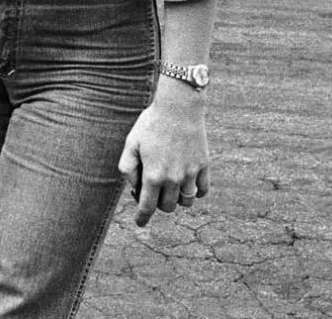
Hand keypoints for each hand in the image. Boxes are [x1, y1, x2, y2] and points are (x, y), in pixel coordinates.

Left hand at [118, 89, 208, 226]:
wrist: (178, 107)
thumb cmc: (151, 124)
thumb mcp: (131, 142)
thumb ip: (128, 168)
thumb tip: (134, 188)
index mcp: (153, 175)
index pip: (147, 206)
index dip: (142, 218)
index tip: (140, 224)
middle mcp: (173, 179)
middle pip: (167, 207)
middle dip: (158, 204)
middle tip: (153, 189)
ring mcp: (191, 174)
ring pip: (186, 202)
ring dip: (177, 199)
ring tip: (170, 185)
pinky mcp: (204, 167)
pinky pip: (202, 191)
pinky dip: (196, 192)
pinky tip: (188, 182)